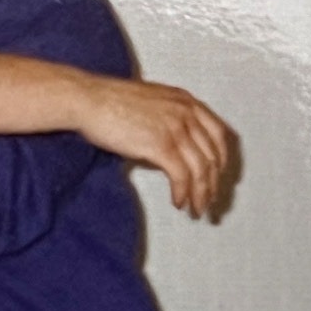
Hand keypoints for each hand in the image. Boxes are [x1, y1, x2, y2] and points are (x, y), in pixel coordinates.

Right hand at [78, 75, 234, 218]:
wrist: (89, 99)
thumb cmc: (110, 101)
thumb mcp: (151, 102)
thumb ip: (169, 118)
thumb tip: (175, 149)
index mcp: (185, 100)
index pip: (218, 133)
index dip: (221, 159)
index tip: (217, 176)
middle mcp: (185, 112)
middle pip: (212, 155)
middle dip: (213, 183)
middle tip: (209, 202)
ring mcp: (175, 128)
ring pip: (201, 169)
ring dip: (201, 194)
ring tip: (196, 210)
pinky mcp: (161, 144)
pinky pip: (182, 177)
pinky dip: (183, 193)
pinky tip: (177, 202)